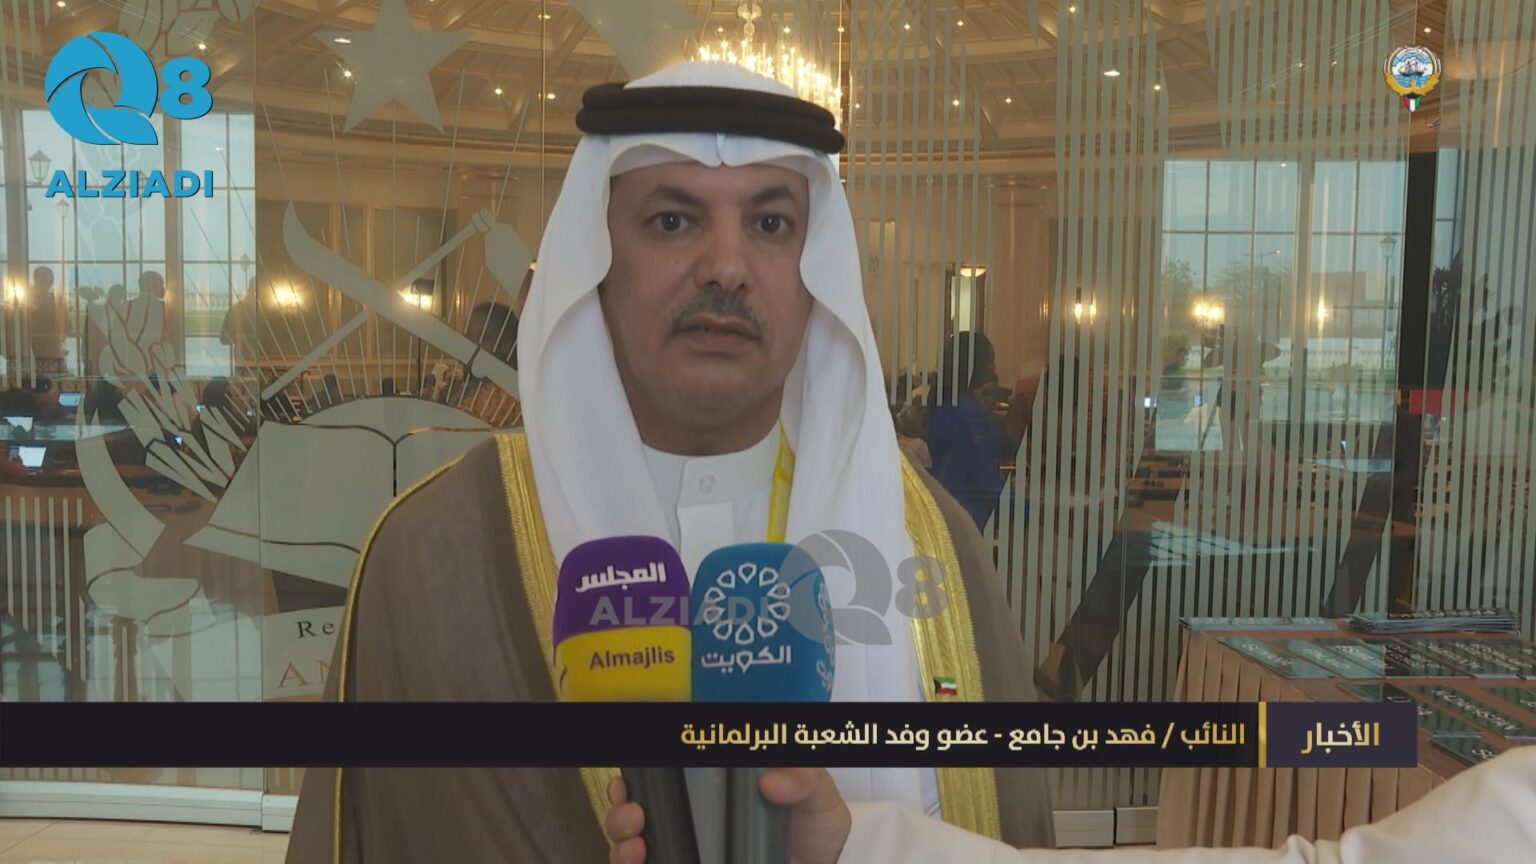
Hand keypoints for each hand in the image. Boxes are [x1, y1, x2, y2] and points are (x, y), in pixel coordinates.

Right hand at [605, 768, 852, 863]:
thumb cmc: (814, 835)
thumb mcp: (817, 799)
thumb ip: (804, 779)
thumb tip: (771, 778)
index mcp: (715, 786)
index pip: (664, 769)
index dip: (640, 767)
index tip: (633, 770)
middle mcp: (692, 816)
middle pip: (636, 802)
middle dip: (621, 803)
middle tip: (632, 809)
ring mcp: (685, 848)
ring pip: (629, 838)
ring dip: (619, 835)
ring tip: (634, 841)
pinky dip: (627, 863)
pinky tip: (637, 859)